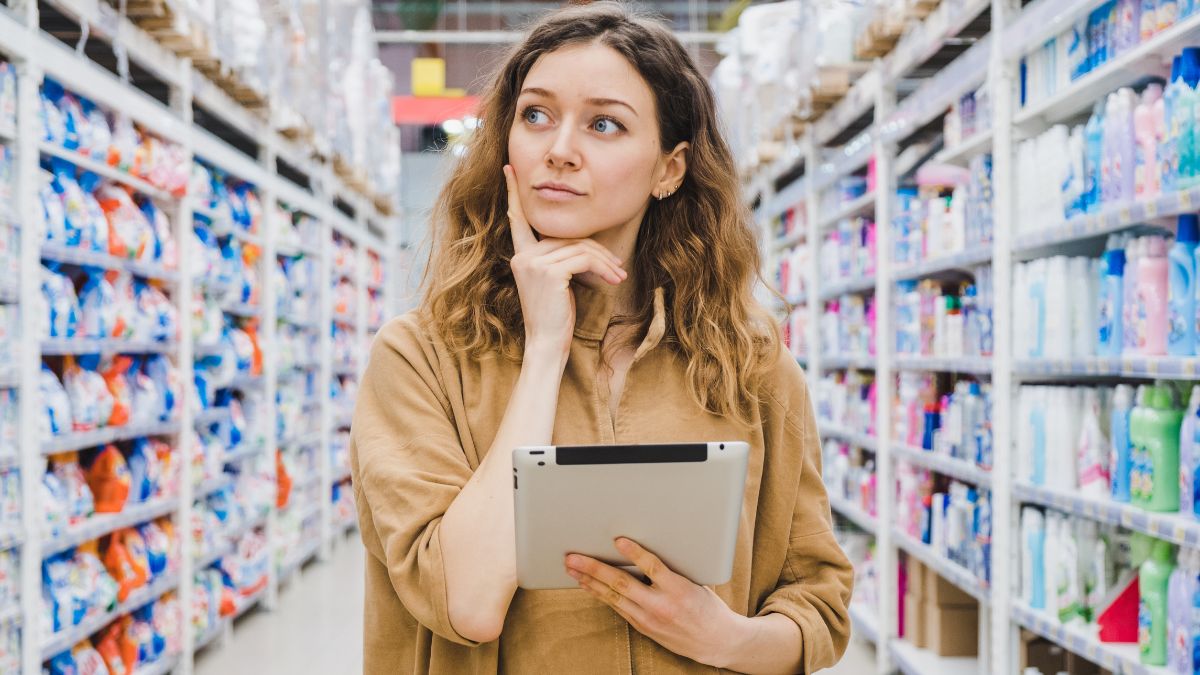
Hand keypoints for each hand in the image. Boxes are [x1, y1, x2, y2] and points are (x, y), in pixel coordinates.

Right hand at [504, 165, 626, 359]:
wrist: (548, 343)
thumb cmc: (555, 316)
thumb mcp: (554, 282)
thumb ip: (558, 258)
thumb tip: (584, 247)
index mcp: (521, 255)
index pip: (516, 218)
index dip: (512, 194)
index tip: (509, 169)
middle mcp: (523, 256)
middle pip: (568, 236)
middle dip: (597, 249)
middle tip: (618, 266)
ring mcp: (533, 263)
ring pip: (579, 248)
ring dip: (605, 261)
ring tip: (619, 275)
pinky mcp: (549, 272)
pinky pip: (584, 259)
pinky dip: (603, 268)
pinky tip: (614, 280)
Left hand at [565, 538, 743, 668]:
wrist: (716, 641)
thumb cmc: (707, 607)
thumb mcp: (696, 582)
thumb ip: (672, 569)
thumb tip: (646, 549)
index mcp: (679, 589)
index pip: (652, 567)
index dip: (634, 552)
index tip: (618, 540)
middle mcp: (661, 605)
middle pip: (621, 583)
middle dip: (594, 568)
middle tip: (574, 557)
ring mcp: (649, 619)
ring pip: (613, 597)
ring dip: (590, 581)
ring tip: (572, 569)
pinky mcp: (643, 627)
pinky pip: (617, 607)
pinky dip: (600, 595)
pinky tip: (588, 586)